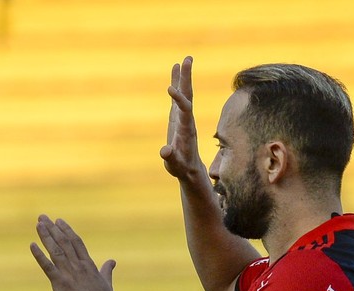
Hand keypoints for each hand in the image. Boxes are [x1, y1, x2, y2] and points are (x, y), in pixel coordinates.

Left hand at [30, 215, 117, 290]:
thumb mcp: (107, 283)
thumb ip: (107, 270)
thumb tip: (112, 261)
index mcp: (89, 265)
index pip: (76, 242)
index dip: (66, 230)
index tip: (58, 220)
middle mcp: (78, 266)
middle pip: (64, 242)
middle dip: (53, 228)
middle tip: (43, 217)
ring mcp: (69, 274)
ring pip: (56, 250)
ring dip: (46, 236)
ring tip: (39, 224)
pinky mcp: (60, 284)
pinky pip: (47, 267)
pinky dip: (39, 255)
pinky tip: (32, 245)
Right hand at [159, 56, 202, 181]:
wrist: (189, 168)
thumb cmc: (181, 167)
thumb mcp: (175, 165)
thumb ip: (170, 158)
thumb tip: (165, 151)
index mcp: (186, 129)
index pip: (184, 110)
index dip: (178, 99)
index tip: (170, 90)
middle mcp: (187, 119)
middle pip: (188, 95)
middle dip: (186, 79)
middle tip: (187, 60)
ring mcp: (183, 117)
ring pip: (184, 94)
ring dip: (183, 77)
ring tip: (183, 60)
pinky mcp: (178, 117)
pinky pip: (178, 98)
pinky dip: (176, 84)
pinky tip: (175, 72)